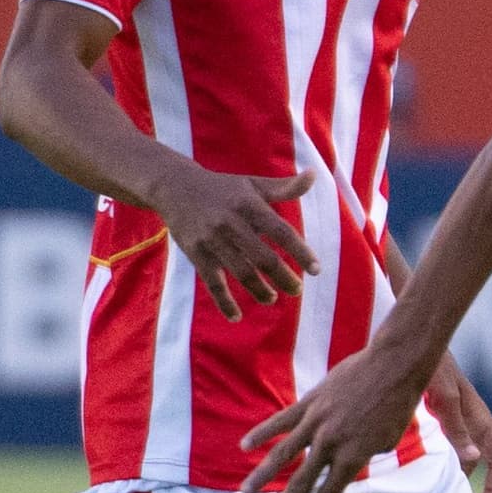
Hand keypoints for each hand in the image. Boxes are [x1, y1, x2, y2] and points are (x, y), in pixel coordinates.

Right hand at [157, 165, 312, 322]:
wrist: (175, 187)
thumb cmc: (223, 188)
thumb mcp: (253, 184)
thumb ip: (285, 188)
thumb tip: (314, 175)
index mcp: (250, 206)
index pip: (281, 232)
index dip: (300, 251)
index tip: (316, 270)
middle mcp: (232, 224)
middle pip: (264, 258)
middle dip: (284, 278)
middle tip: (297, 290)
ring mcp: (213, 241)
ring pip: (241, 273)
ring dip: (259, 291)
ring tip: (271, 298)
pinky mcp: (196, 254)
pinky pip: (212, 283)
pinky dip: (224, 302)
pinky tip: (236, 316)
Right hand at [244, 337, 426, 492]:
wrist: (392, 367)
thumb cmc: (397, 404)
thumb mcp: (387, 440)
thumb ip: (364, 453)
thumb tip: (348, 457)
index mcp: (353, 457)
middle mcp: (331, 444)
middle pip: (302, 481)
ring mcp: (317, 422)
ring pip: (283, 454)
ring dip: (262, 475)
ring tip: (245, 492)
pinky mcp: (309, 402)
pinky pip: (281, 421)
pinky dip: (262, 433)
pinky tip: (244, 446)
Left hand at [428, 353, 491, 492]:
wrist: (412, 346)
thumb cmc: (431, 366)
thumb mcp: (444, 396)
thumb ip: (456, 427)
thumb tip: (472, 461)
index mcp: (479, 417)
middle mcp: (473, 421)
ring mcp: (458, 421)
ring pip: (471, 456)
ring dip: (469, 477)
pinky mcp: (442, 420)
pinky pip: (453, 448)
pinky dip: (451, 465)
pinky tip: (438, 476)